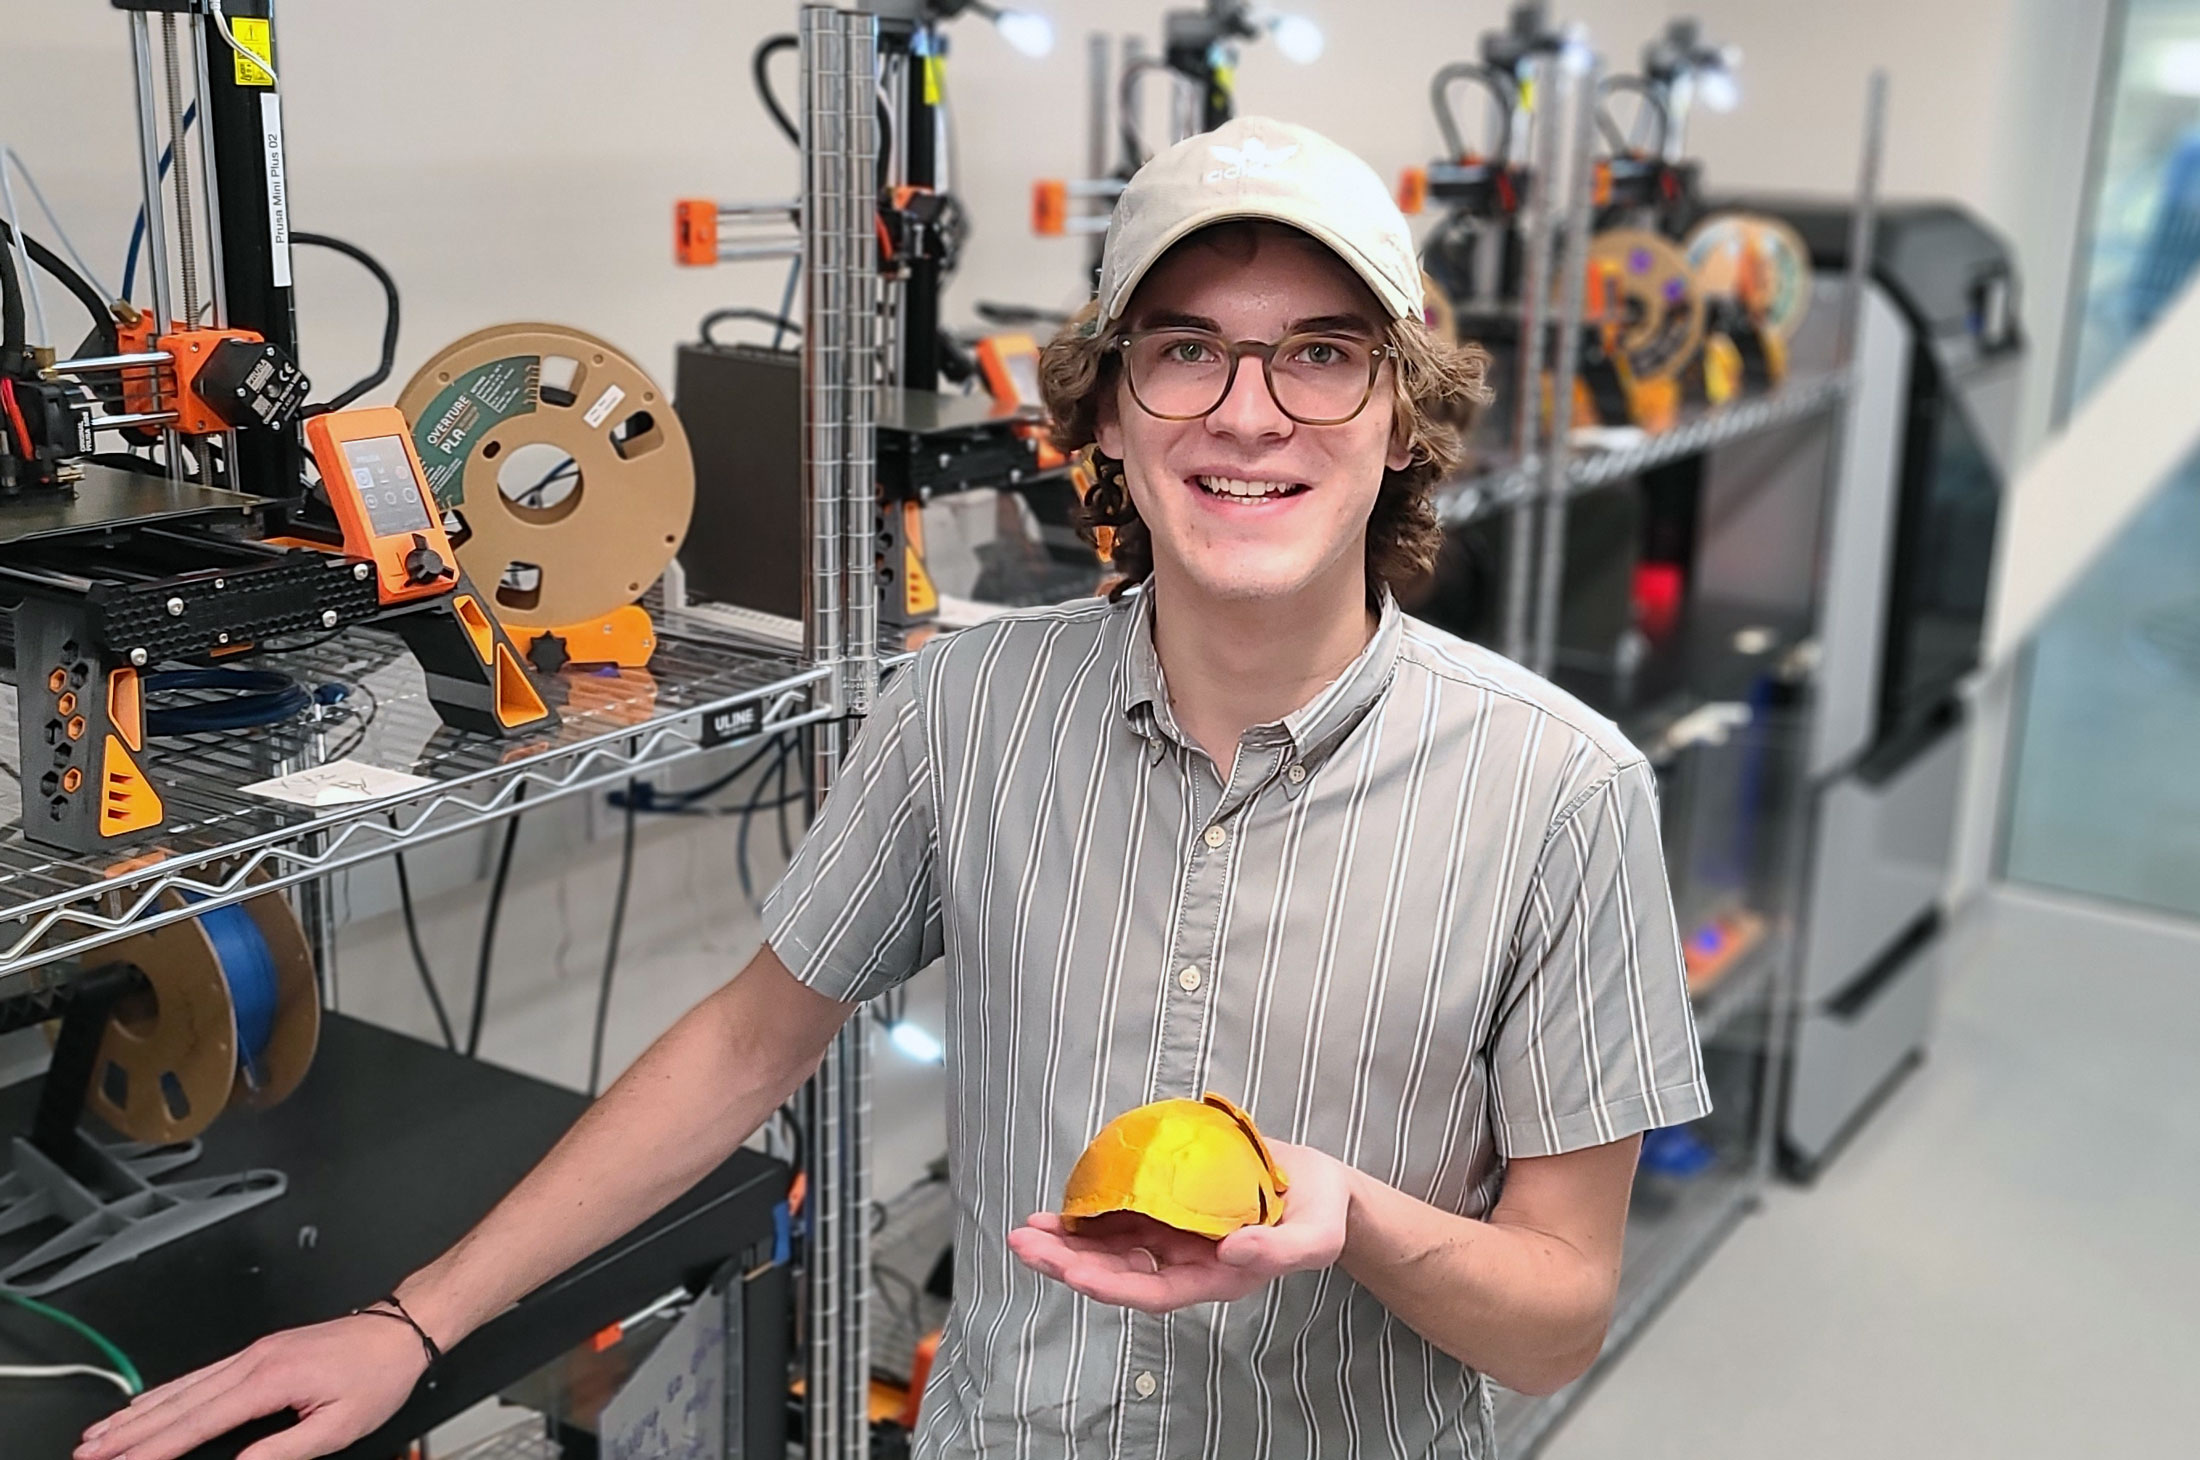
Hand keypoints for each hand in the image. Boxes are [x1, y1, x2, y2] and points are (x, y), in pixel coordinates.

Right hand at [75, 1312, 427, 1459]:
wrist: (400, 1330)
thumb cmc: (377, 1374)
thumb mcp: (338, 1426)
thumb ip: (284, 1450)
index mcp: (270, 1380)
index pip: (196, 1423)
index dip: (153, 1448)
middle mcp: (254, 1361)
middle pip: (176, 1403)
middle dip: (127, 1433)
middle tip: (87, 1454)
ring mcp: (253, 1354)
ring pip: (182, 1387)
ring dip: (137, 1412)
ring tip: (100, 1435)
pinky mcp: (259, 1353)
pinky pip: (200, 1374)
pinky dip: (165, 1392)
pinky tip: (146, 1404)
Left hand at [1006, 1139, 1356, 1313]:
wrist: (1320, 1187)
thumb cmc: (1322, 1216)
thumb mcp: (1316, 1236)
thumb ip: (1280, 1250)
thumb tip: (1233, 1251)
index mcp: (1217, 1277)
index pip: (1155, 1290)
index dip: (1113, 1286)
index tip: (1075, 1276)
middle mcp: (1187, 1260)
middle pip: (1119, 1270)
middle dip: (1070, 1262)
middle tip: (1024, 1245)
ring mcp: (1176, 1234)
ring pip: (1113, 1245)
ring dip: (1069, 1239)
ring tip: (1027, 1229)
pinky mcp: (1171, 1205)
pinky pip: (1125, 1213)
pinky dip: (1093, 1211)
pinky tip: (1064, 1204)